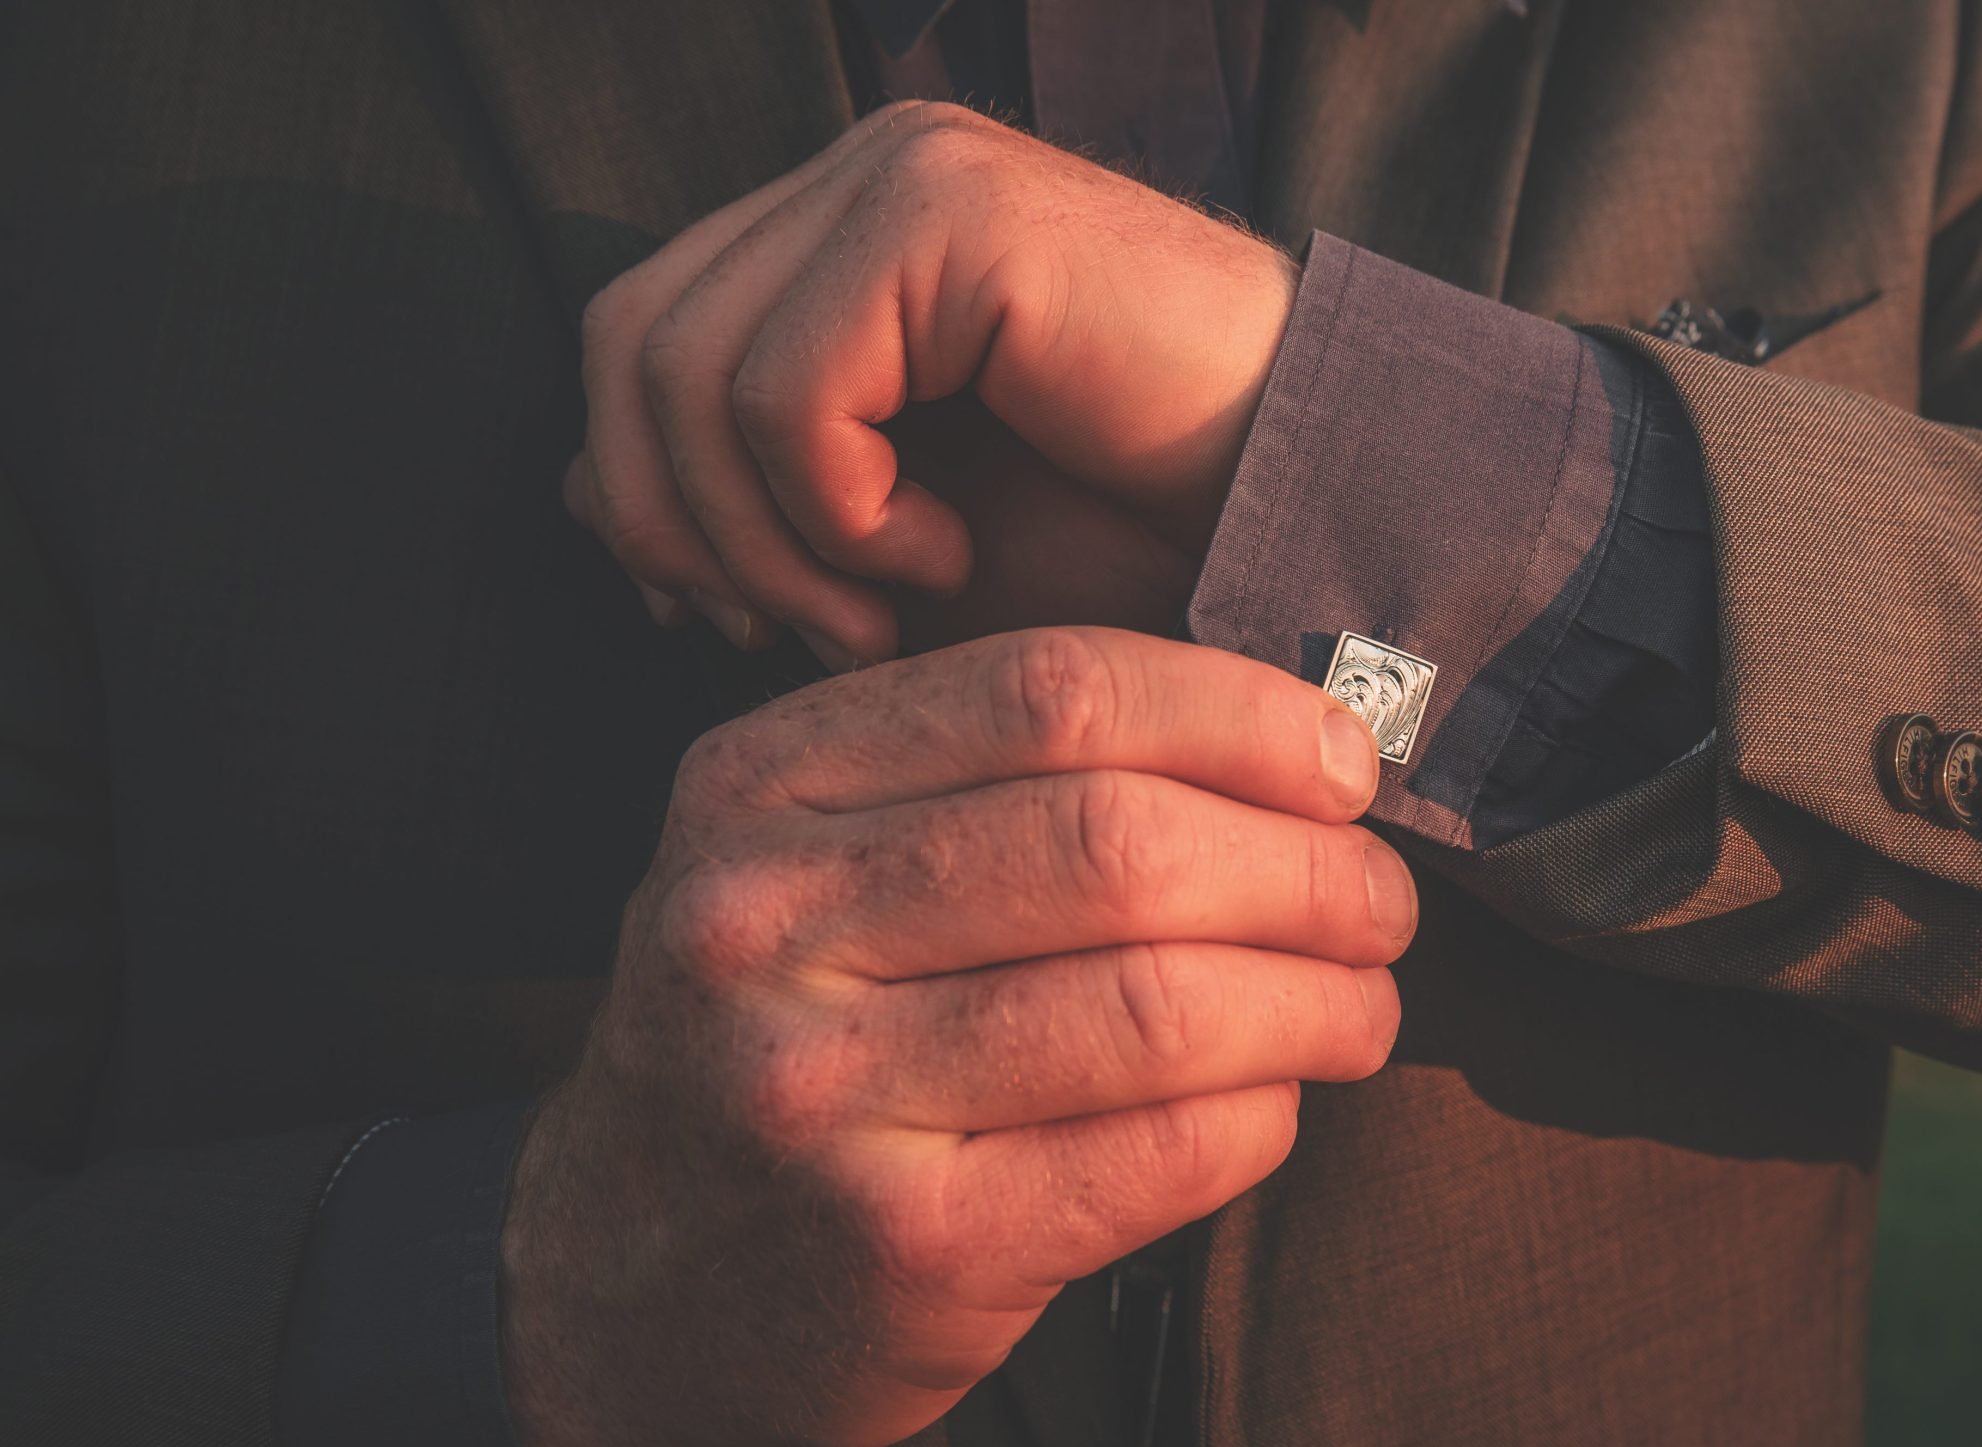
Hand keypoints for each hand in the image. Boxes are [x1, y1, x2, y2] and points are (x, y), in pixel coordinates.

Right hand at [500, 628, 1409, 1446]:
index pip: (1052, 690)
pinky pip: (1164, 1150)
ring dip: (1318, 1000)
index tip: (1341, 766)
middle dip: (1307, 868)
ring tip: (1359, 1006)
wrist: (617, 1288)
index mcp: (760, 786)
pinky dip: (1265, 1115)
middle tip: (1378, 904)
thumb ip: (989, 783)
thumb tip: (1291, 749)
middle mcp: (766, 922)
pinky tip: (1276, 1102)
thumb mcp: (806, 865)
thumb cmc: (778, 1045)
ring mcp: (824, 1091)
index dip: (1239, 715)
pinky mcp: (906, 1244)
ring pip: (1162, 1003)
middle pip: (1120, 842)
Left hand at [563, 101, 1298, 664]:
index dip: (640, 492)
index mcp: (842, 233)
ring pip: (687, 372)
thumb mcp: (896, 545)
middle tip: (805, 633)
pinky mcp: (949, 217)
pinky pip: (790, 389)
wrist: (1306, 513)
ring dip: (772, 543)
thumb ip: (742, 502)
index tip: (723, 620)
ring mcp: (903, 178)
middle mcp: (862, 177)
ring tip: (891, 609)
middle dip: (683, 528)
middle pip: (627, 345)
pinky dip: (842, 514)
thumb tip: (574, 492)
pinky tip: (944, 553)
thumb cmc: (1128, 539)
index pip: (635, 336)